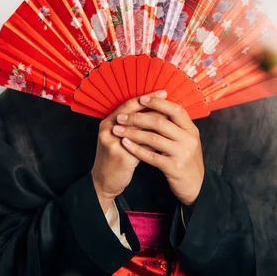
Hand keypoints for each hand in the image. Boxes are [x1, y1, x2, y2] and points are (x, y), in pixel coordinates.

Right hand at [91, 90, 167, 212]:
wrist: (104, 182)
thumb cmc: (115, 157)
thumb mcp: (119, 137)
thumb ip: (132, 125)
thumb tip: (158, 111)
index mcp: (108, 122)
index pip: (129, 104)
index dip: (147, 98)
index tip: (163, 92)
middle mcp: (108, 130)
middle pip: (134, 113)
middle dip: (155, 107)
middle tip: (170, 102)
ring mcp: (114, 144)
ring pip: (140, 129)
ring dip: (157, 124)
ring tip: (173, 119)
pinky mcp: (122, 158)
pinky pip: (143, 147)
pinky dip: (155, 142)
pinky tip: (167, 139)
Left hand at [112, 96, 203, 205]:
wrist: (195, 185)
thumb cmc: (186, 159)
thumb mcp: (186, 139)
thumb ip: (175, 125)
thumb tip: (158, 106)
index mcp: (191, 129)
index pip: (175, 110)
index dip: (157, 103)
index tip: (141, 99)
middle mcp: (189, 139)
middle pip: (160, 122)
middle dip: (138, 118)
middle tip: (121, 117)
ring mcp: (182, 153)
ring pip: (153, 138)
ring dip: (132, 133)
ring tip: (118, 130)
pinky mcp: (173, 167)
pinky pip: (150, 156)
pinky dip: (136, 149)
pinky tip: (125, 144)